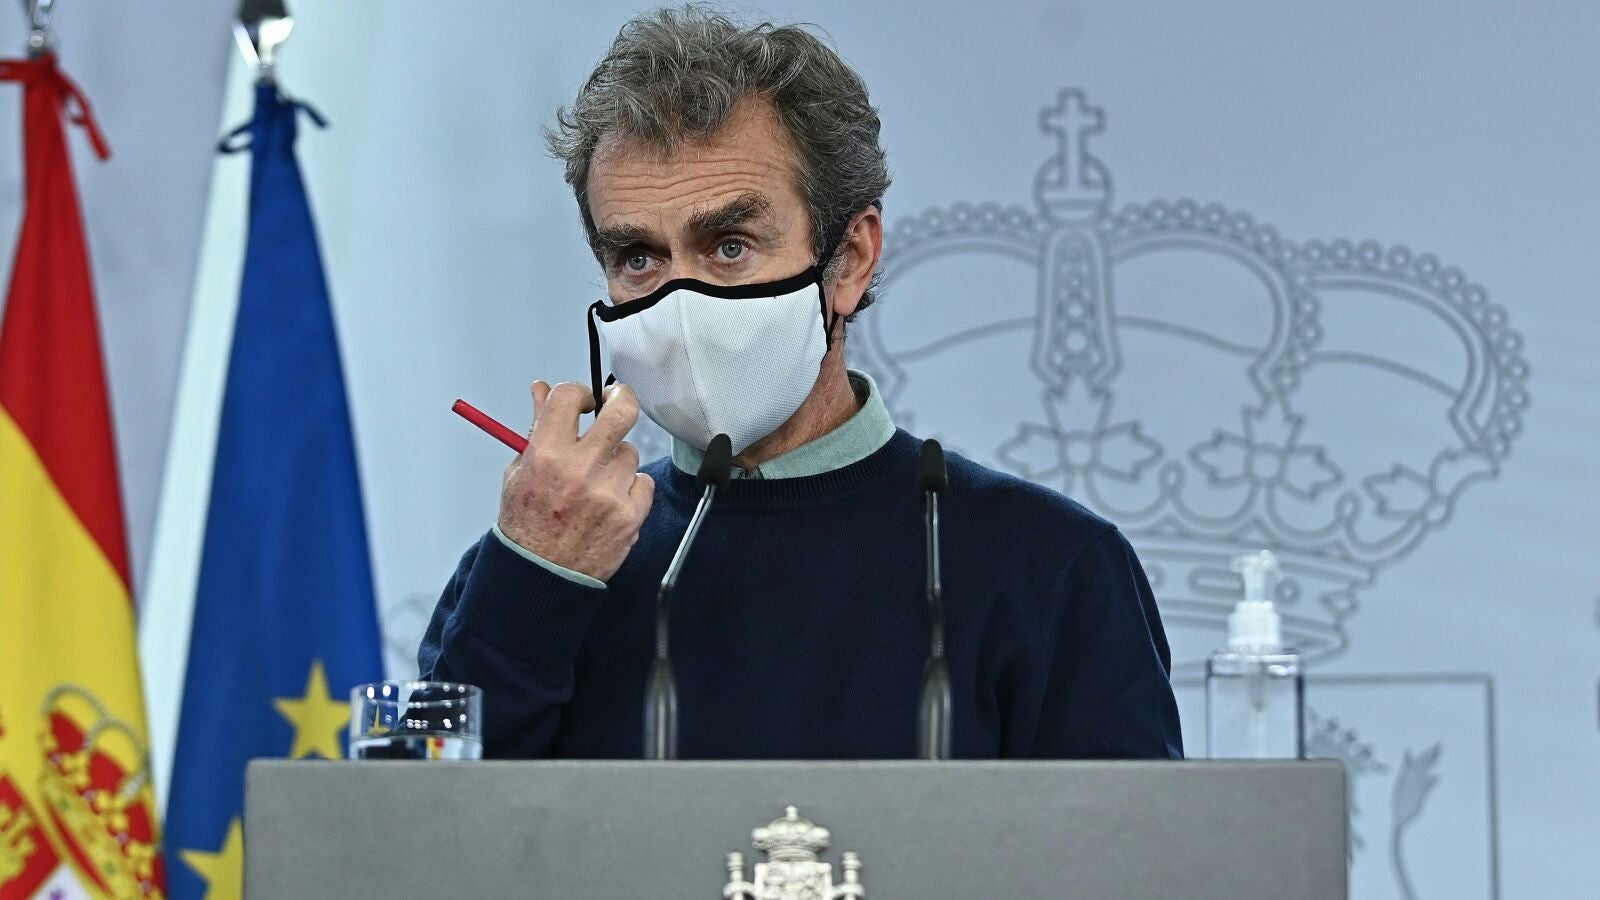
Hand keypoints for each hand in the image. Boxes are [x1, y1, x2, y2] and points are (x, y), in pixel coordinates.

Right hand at [497, 381, 654, 581]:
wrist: (541, 575)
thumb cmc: (527, 524)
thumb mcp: (520, 471)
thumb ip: (536, 429)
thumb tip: (543, 390)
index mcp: (546, 455)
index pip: (570, 397)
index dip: (580, 392)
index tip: (584, 401)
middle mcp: (580, 470)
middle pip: (622, 411)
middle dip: (621, 399)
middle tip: (615, 403)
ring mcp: (609, 492)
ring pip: (630, 451)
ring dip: (617, 460)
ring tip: (596, 481)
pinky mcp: (631, 514)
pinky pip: (643, 481)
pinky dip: (630, 488)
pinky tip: (610, 501)